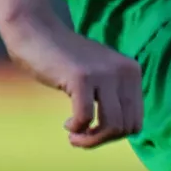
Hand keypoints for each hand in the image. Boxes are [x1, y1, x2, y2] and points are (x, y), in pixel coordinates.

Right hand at [0, 16, 142, 147]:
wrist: (34, 31)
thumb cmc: (64, 60)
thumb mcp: (100, 76)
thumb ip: (115, 98)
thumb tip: (121, 132)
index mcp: (132, 72)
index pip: (136, 121)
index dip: (116, 136)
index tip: (95, 133)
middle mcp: (124, 71)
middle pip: (126, 127)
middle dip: (103, 140)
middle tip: (81, 138)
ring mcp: (104, 73)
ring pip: (112, 126)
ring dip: (91, 140)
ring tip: (74, 137)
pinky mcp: (82, 77)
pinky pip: (86, 118)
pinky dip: (77, 128)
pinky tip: (68, 125)